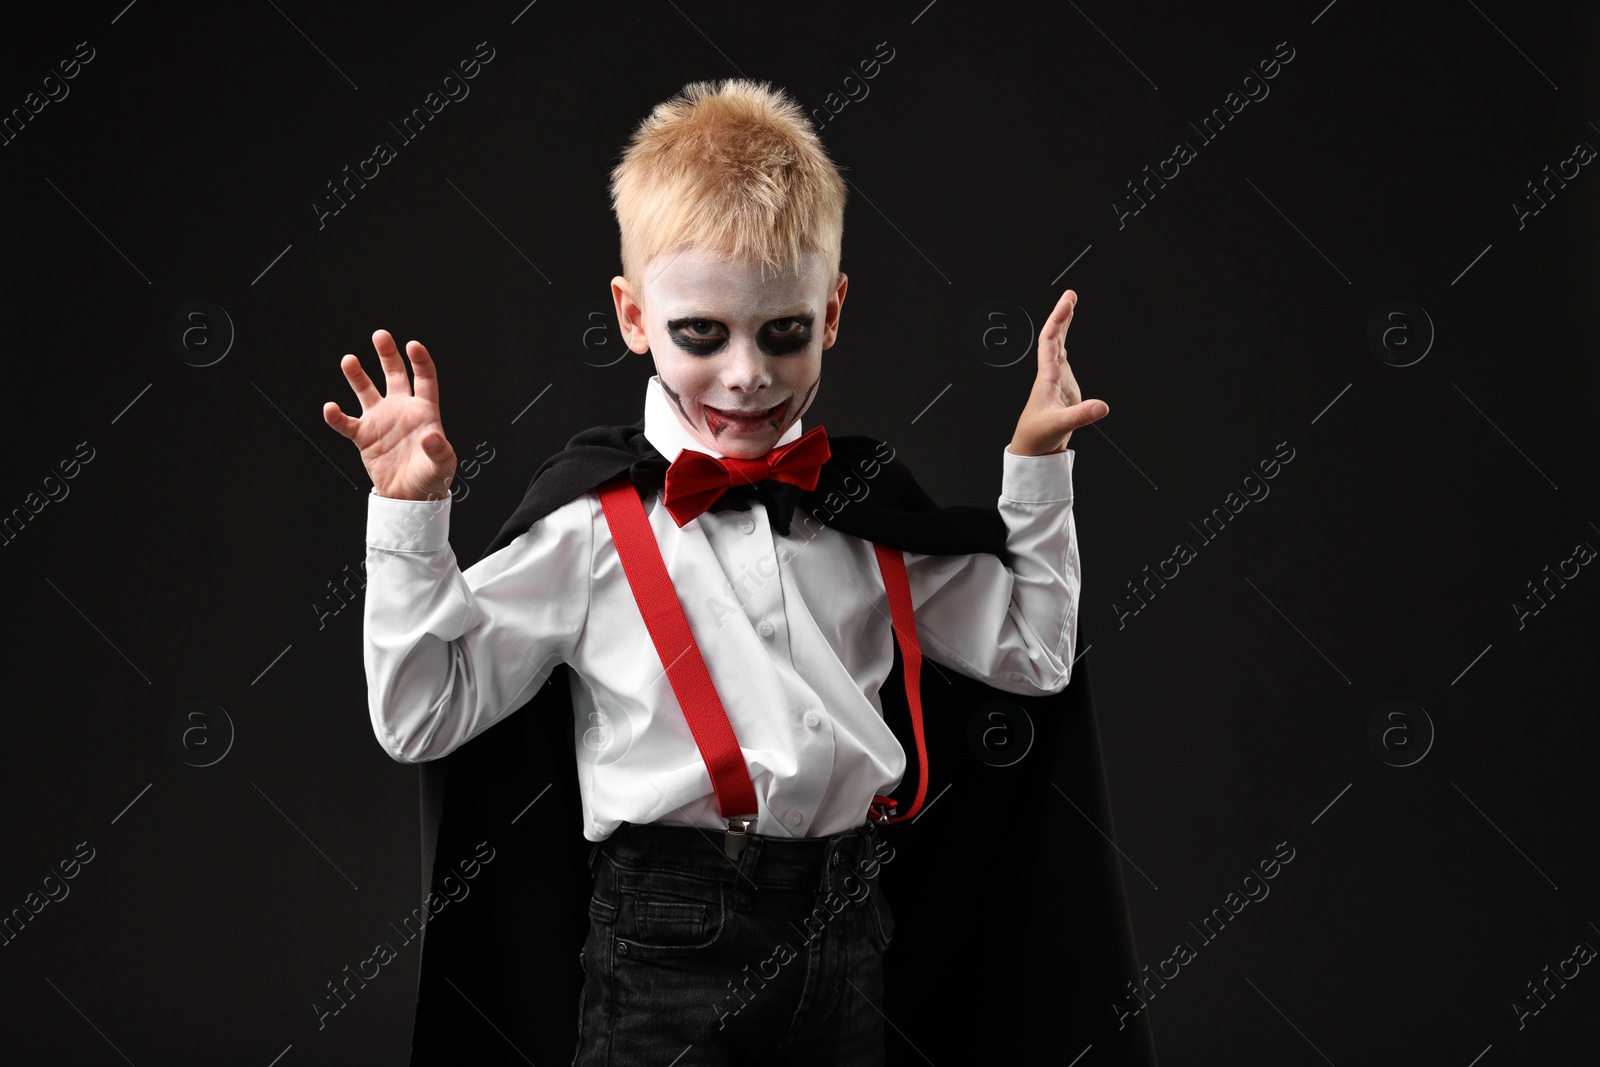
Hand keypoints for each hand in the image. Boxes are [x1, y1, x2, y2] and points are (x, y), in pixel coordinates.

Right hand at [324, 330, 457, 500]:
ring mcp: (381, 420)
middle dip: (387, 354)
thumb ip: (438, 450)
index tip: (413, 345)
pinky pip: (346, 423)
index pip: (424, 379)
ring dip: (357, 376)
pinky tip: (331, 408)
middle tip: (379, 335)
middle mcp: (401, 409)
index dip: (420, 361)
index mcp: (424, 411)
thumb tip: (432, 437)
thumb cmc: (431, 478)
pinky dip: (336, 417)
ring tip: (349, 360)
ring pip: (366, 391)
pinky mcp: (364, 436)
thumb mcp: (442, 465)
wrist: (409, 497)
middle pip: (394, 375)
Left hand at [1008, 289, 1107, 455]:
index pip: (1050, 341)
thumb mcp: (1060, 425)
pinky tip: (1067, 335)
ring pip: (1058, 346)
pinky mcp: (1063, 387)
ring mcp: (1056, 380)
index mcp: (1046, 377)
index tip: (1067, 302)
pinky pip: (1063, 358)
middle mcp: (1050, 374)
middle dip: (1062, 315)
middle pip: (1054, 338)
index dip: (1058, 320)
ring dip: (1063, 325)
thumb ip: (1081, 415)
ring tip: (1069, 305)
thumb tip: (1103, 406)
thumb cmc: (1038, 435)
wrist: (1033, 448)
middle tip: (1070, 294)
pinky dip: (1065, 342)